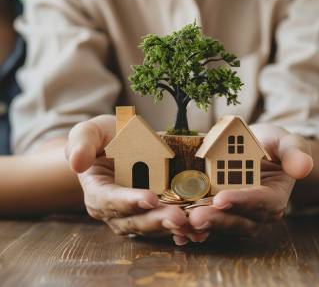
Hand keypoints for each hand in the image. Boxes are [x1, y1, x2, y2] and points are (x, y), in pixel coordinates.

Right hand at [65, 115, 187, 237]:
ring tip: (191, 225)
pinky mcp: (155, 210)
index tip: (149, 198)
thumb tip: (76, 162)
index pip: (110, 200)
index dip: (128, 201)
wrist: (120, 142)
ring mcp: (137, 212)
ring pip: (153, 226)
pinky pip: (167, 223)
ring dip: (172, 228)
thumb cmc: (103, 137)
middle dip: (156, 220)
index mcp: (98, 191)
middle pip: (134, 220)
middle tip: (178, 218)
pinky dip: (182, 229)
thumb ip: (81, 143)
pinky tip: (198, 229)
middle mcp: (116, 209)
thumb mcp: (90, 132)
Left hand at [184, 124, 312, 242]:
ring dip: (201, 225)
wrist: (256, 148)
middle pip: (238, 221)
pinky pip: (208, 219)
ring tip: (182, 222)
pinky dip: (194, 224)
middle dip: (217, 220)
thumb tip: (304, 166)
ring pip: (220, 224)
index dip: (242, 202)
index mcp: (274, 197)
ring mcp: (235, 213)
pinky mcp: (219, 210)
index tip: (222, 198)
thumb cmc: (273, 145)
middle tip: (195, 216)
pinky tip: (177, 224)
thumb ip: (294, 152)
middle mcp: (255, 211)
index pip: (261, 203)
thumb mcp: (286, 142)